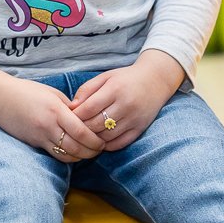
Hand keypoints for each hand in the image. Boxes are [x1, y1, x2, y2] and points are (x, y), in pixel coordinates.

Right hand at [0, 60, 104, 160]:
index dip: (95, 140)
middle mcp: (49, 126)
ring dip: (80, 157)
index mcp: (56, 110)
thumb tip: (84, 117)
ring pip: (66, 155)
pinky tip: (74, 153)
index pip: (81, 131)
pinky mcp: (34, 143)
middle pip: (76, 147)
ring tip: (89, 153)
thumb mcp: (51, 93)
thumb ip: (69, 106)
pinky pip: (54, 154)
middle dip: (91, 152)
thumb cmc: (26, 91)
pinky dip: (67, 156)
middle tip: (100, 150)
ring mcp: (40, 136)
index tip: (103, 141)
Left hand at [70, 52, 184, 151]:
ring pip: (106, 136)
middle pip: (96, 124)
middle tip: (73, 129)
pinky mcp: (140, 129)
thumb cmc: (125, 78)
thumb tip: (71, 107)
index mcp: (115, 89)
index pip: (89, 108)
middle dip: (82, 128)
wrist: (156, 80)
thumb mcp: (105, 77)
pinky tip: (100, 140)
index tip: (67, 117)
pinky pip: (120, 143)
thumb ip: (86, 90)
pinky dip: (107, 145)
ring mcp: (134, 118)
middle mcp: (126, 105)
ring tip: (85, 135)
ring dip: (93, 138)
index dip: (75, 115)